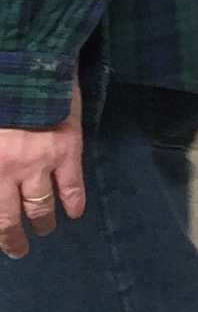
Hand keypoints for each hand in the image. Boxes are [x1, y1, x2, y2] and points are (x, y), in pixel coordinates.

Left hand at [0, 78, 86, 259]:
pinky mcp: (67, 151)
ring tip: (43, 229)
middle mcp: (9, 173)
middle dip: (13, 238)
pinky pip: (73, 186)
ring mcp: (40, 164)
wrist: (25, 62)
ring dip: (41, 222)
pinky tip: (74, 213)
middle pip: (9, 217)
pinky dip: (73, 202)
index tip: (1, 241)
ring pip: (40, 206)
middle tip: (17, 249)